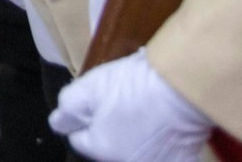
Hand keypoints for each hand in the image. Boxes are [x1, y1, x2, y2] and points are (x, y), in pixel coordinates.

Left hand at [50, 51, 212, 161]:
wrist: (183, 89)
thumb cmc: (133, 87)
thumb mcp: (89, 88)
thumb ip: (68, 108)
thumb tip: (58, 123)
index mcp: (101, 150)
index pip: (80, 139)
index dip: (85, 117)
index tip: (97, 101)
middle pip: (108, 146)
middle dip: (108, 129)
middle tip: (121, 102)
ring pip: (134, 150)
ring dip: (133, 137)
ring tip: (143, 111)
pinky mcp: (181, 161)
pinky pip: (163, 154)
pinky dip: (161, 144)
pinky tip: (165, 125)